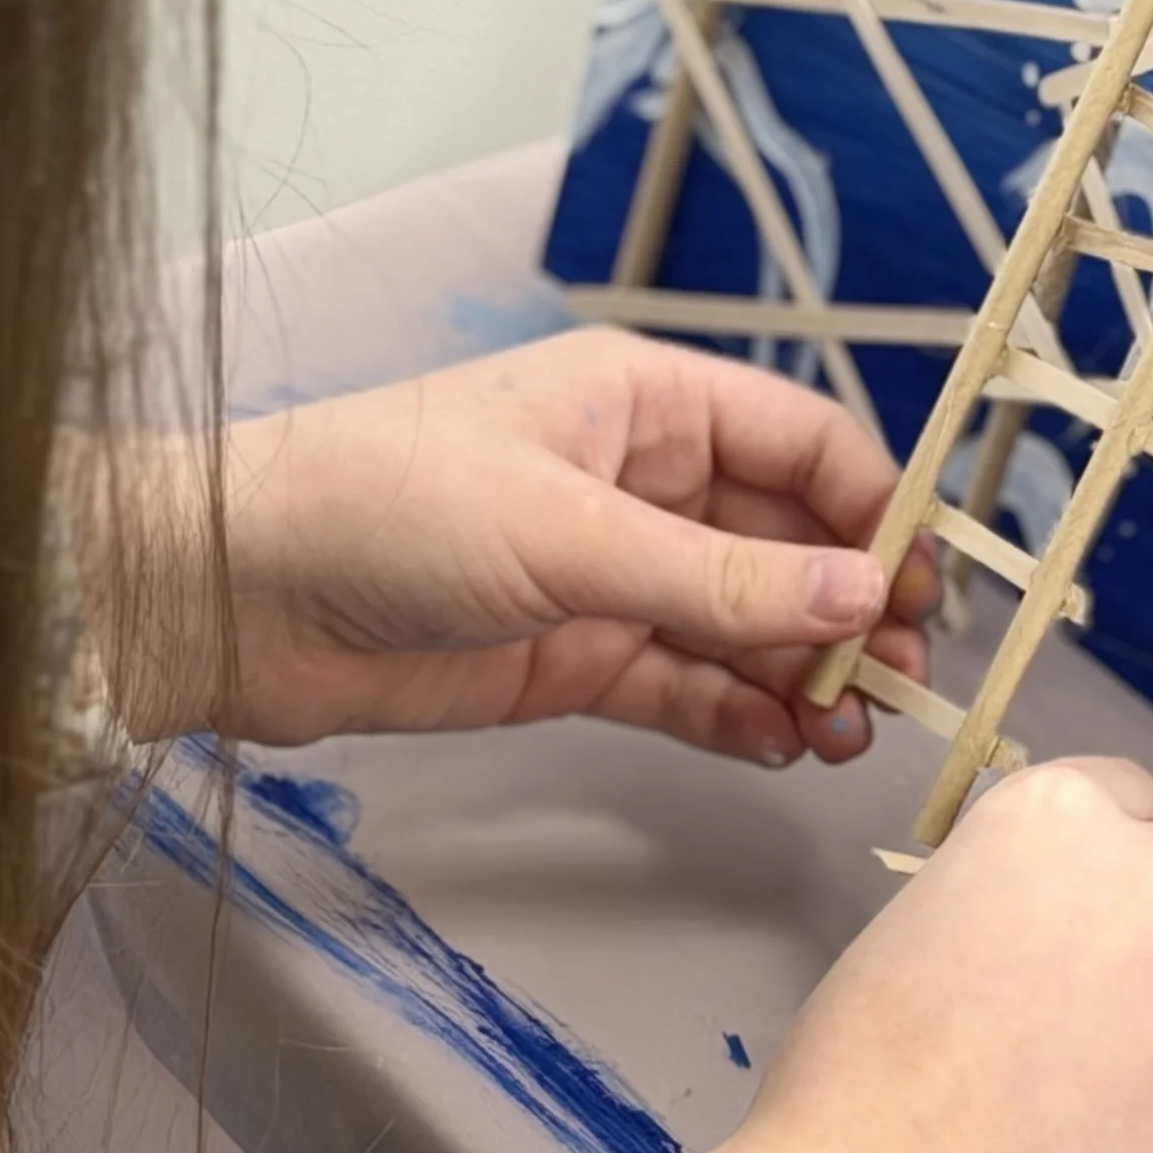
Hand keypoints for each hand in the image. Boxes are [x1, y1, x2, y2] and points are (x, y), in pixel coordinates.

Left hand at [119, 327, 937, 765]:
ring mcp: (610, 573)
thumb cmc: (388, 507)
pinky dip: (738, 716)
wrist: (229, 596)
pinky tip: (784, 749)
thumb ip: (721, 582)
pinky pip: (684, 684)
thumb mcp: (571, 536)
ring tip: (850, 736)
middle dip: (850, 610)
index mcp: (650, 403)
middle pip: (789, 544)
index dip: (876, 514)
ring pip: (745, 625)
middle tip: (897, 684)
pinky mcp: (571, 656)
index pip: (806, 447)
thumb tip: (862, 600)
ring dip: (803, 677)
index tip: (922, 595)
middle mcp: (645, 481)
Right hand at [744, 755, 1152, 1152]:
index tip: (1091, 899)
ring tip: (1114, 1067)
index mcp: (1065, 816)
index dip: (1115, 849)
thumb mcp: (930, 914)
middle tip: (1124, 973)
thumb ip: (1029, 890)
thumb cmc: (860, 1069)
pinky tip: (1111, 1141)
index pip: (1139, 795)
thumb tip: (1070, 920)